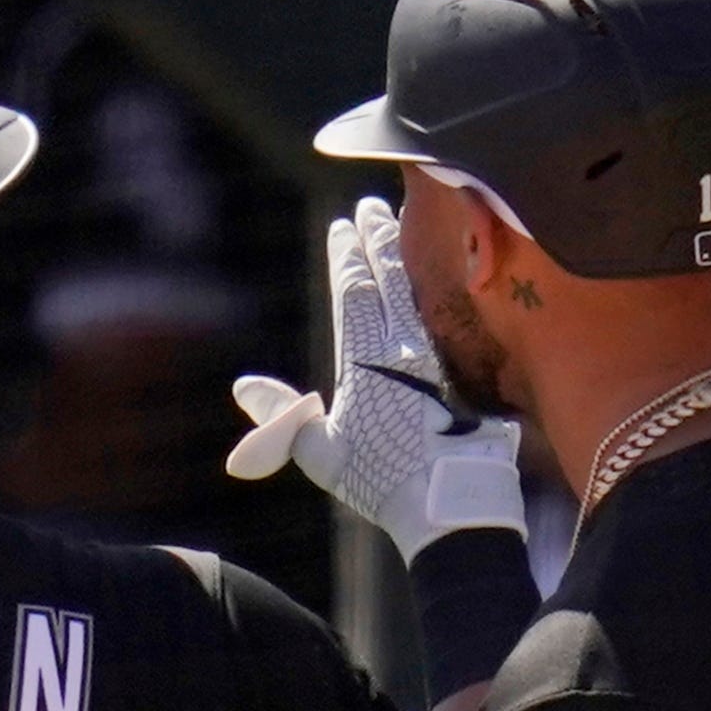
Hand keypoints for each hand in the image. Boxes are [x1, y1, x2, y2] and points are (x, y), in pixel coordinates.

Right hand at [227, 199, 524, 560]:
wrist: (450, 502)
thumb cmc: (380, 481)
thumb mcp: (320, 451)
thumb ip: (282, 417)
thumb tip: (244, 387)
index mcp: (366, 357)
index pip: (356, 291)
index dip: (347, 255)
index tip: (341, 225)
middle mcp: (405, 347)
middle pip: (392, 278)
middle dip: (379, 238)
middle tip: (372, 207)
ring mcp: (439, 357)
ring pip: (421, 291)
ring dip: (409, 257)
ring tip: (402, 228)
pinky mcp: (466, 373)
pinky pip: (446, 317)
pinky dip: (437, 290)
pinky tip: (437, 282)